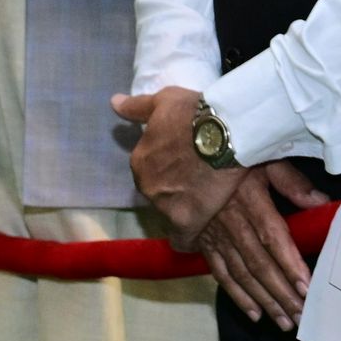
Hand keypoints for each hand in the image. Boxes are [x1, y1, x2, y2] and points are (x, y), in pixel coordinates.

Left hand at [115, 87, 232, 238]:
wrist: (226, 133)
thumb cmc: (194, 113)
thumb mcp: (163, 102)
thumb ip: (136, 107)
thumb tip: (113, 103)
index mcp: (140, 160)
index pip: (149, 170)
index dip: (168, 166)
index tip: (185, 161)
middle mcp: (147, 186)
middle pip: (159, 192)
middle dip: (174, 188)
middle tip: (198, 178)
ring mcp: (165, 206)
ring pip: (170, 212)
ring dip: (183, 208)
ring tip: (207, 199)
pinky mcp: (186, 222)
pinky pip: (182, 238)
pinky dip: (188, 237)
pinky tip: (199, 231)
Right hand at [198, 163, 327, 328]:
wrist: (178, 152)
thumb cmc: (227, 151)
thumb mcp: (262, 157)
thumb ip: (291, 181)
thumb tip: (320, 202)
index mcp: (251, 202)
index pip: (274, 238)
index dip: (290, 264)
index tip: (307, 288)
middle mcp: (233, 224)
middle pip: (260, 264)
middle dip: (282, 293)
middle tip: (303, 317)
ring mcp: (216, 236)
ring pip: (243, 274)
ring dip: (265, 300)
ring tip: (285, 322)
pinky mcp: (202, 242)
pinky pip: (220, 273)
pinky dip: (237, 295)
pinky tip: (254, 313)